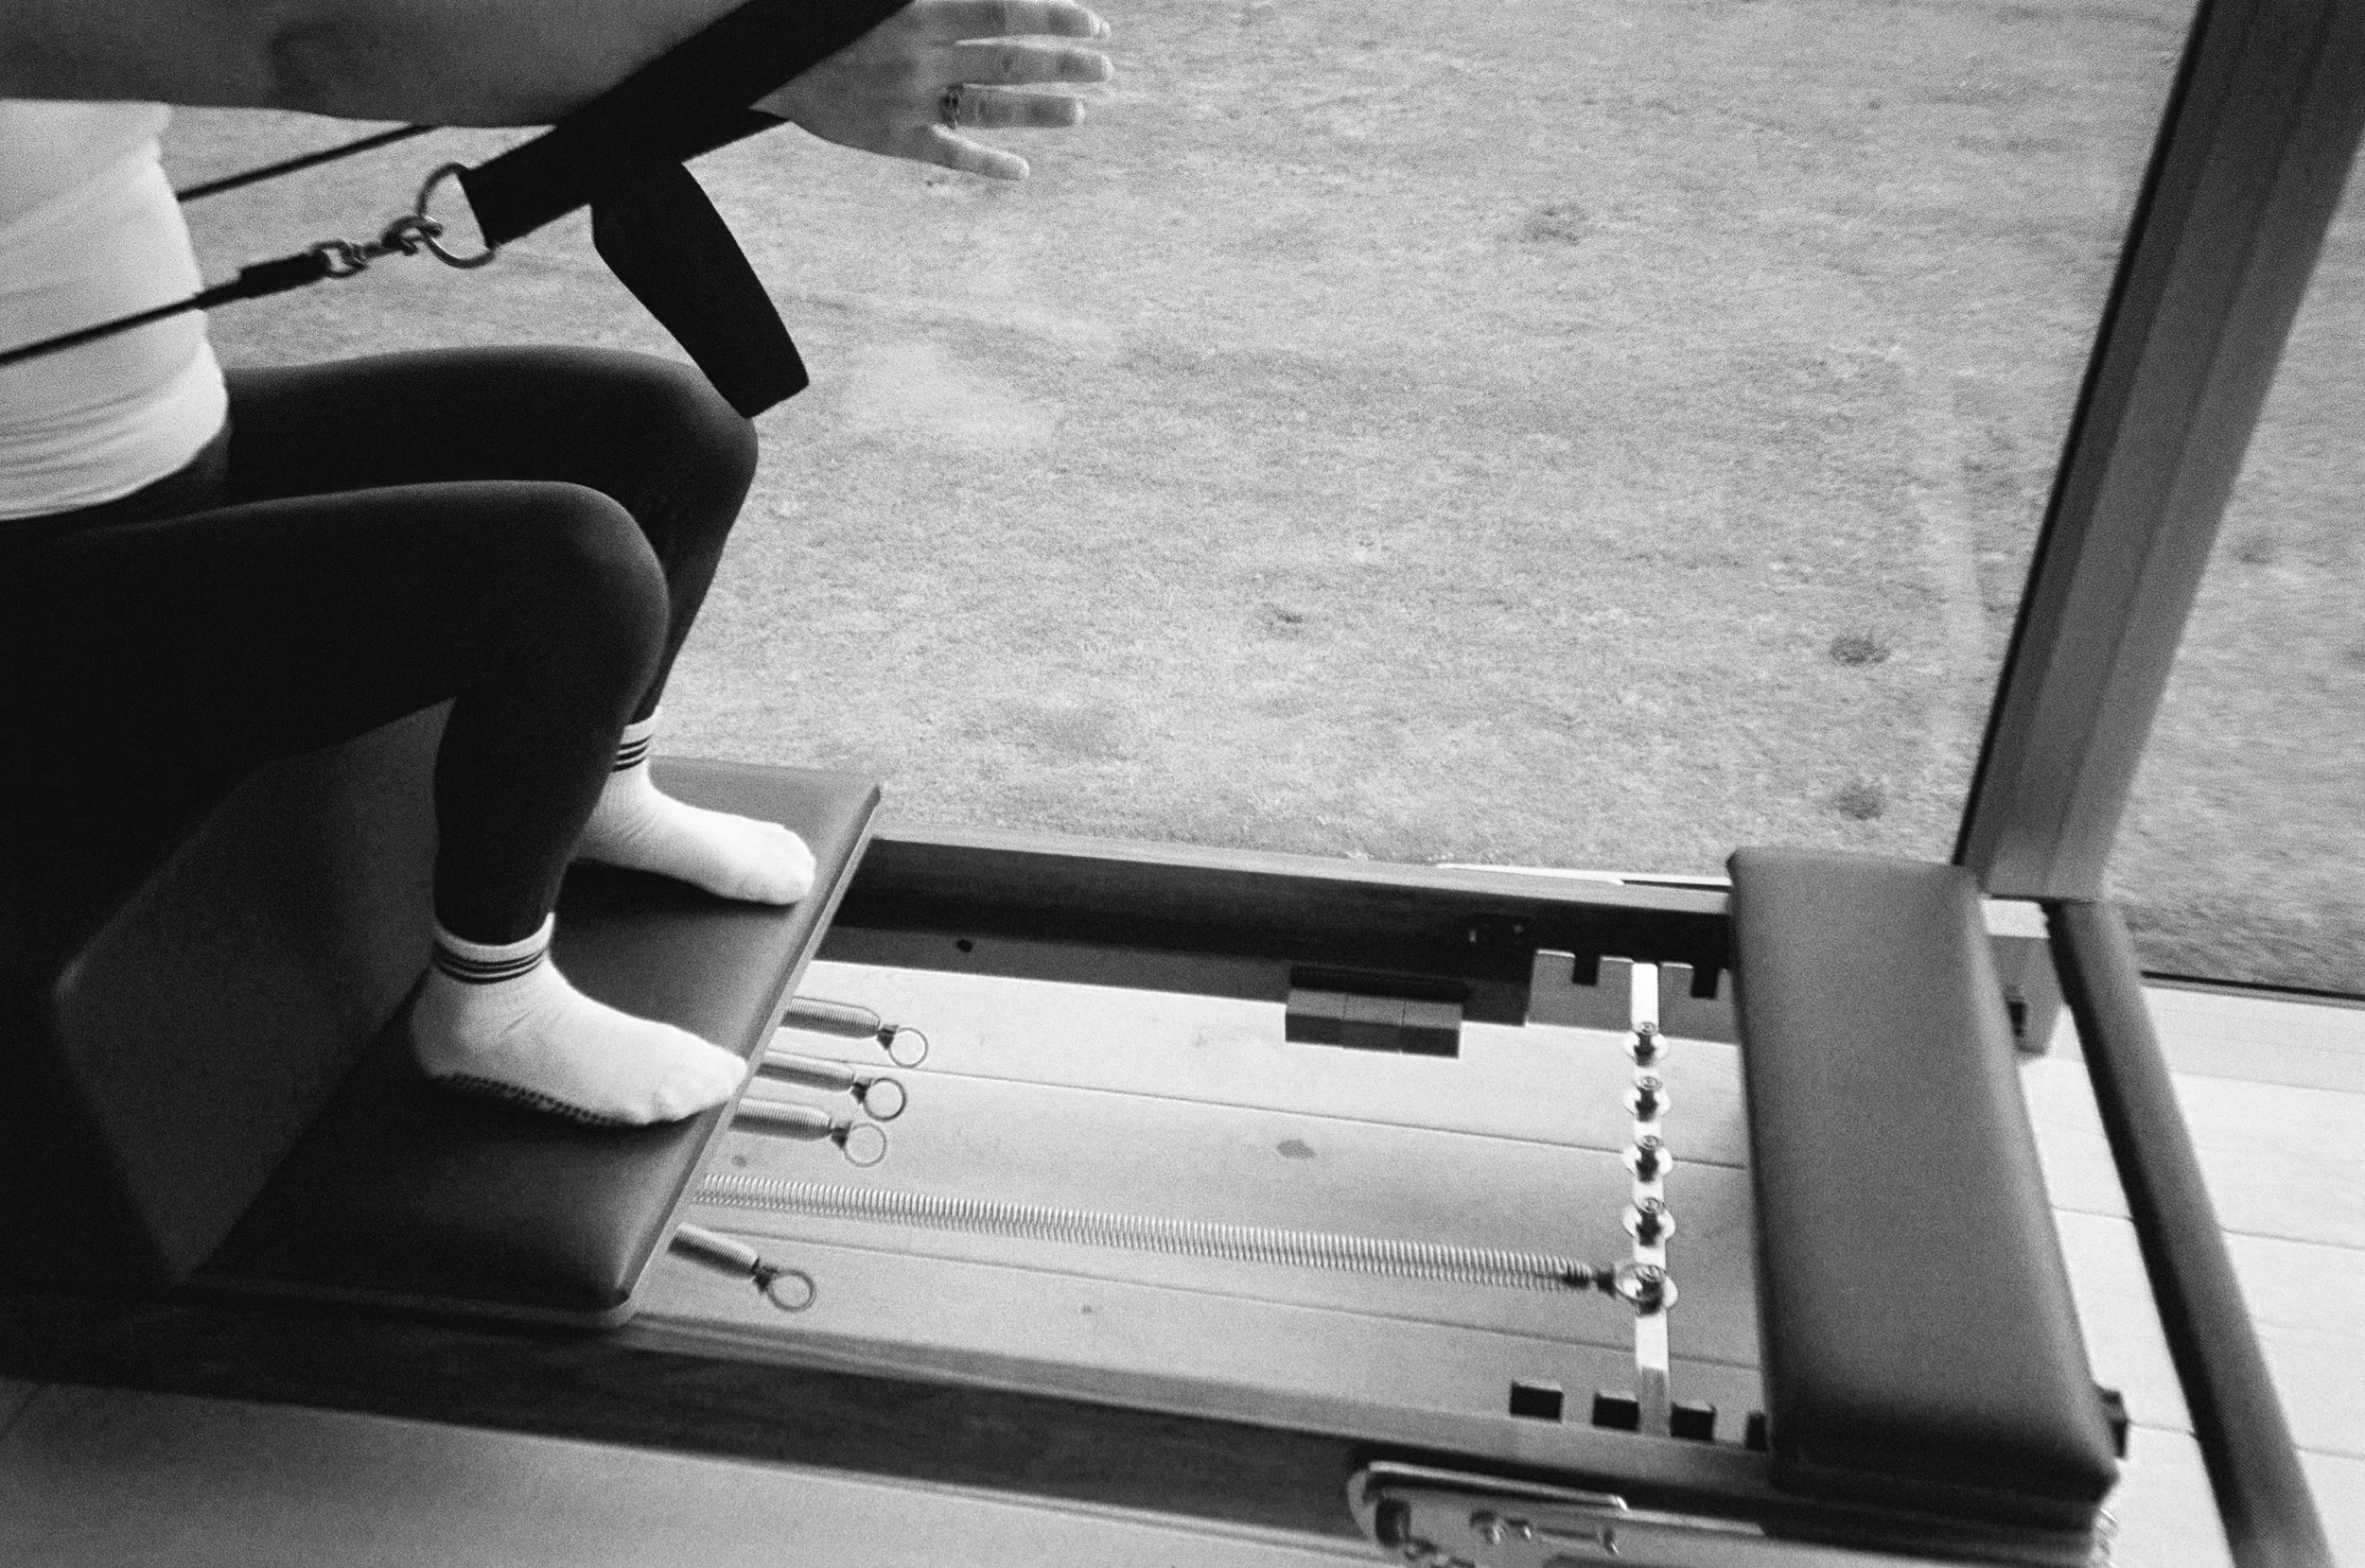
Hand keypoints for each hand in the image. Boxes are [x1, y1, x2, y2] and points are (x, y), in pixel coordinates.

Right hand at [755, 0, 1113, 179]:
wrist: (769, 58)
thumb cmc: (832, 17)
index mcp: (921, 9)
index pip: (1006, 10)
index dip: (1056, 16)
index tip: (1095, 21)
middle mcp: (921, 55)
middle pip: (1009, 60)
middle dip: (1064, 63)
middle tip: (1106, 66)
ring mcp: (909, 99)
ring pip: (988, 107)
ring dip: (1039, 110)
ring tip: (1080, 111)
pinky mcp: (892, 137)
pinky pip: (948, 153)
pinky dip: (986, 164)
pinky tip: (1021, 172)